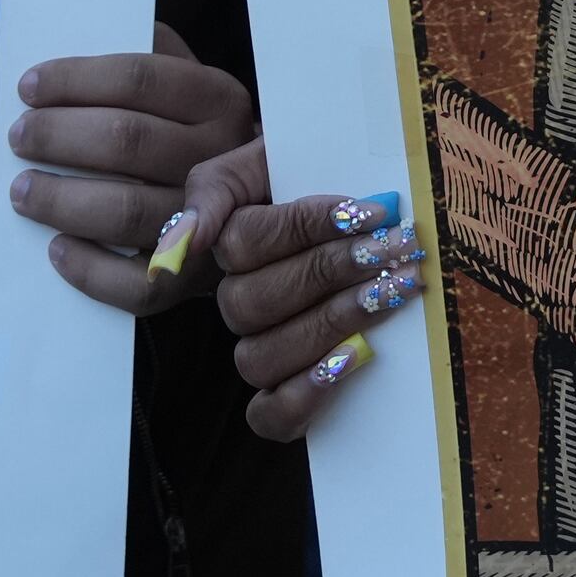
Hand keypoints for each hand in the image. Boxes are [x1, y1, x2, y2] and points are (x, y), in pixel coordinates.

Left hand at [9, 21, 258, 312]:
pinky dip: (89, 269)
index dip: (75, 79)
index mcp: (219, 99)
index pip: (140, 78)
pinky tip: (56, 247)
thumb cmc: (200, 137)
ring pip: (126, 211)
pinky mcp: (193, 280)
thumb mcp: (191, 86)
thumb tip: (87, 26)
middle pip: (127, 140)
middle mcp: (221, 157)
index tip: (28, 87)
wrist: (261, 210)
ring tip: (22, 189)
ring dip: (60, 199)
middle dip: (58, 136)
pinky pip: (135, 284)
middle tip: (19, 136)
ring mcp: (211, 223)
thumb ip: (152, 57)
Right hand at [213, 172, 417, 442]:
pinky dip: (305, 396)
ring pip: (261, 357)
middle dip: (331, 271)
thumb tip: (181, 244)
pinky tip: (354, 360)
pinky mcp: (282, 395)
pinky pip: (270, 416)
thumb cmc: (317, 180)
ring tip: (390, 294)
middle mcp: (235, 301)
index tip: (370, 210)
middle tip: (394, 249)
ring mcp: (258, 349)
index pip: (245, 241)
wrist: (355, 200)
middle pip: (254, 301)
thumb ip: (215, 189)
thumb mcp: (271, 160)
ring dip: (330, 324)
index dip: (307, 226)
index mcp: (228, 242)